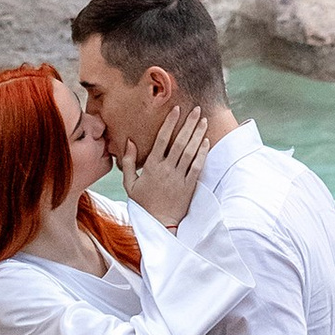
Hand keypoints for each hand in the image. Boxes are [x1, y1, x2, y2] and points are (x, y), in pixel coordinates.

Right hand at [121, 103, 209, 231]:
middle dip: (189, 124)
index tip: (177, 109)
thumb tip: (129, 142)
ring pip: (190, 151)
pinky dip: (202, 153)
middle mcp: (167, 169)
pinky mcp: (189, 186)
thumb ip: (128, 162)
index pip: (162, 139)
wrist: (159, 224)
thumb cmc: (143, 204)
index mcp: (152, 166)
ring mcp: (179, 177)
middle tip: (196, 109)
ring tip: (203, 120)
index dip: (170, 123)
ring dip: (198, 134)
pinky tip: (206, 141)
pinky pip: (197, 166)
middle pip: (180, 141)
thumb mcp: (129, 183)